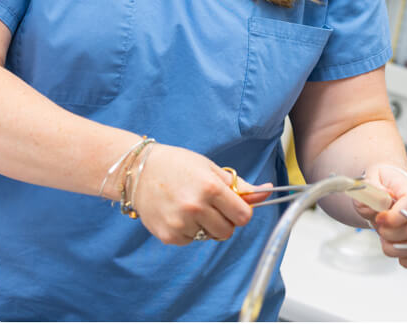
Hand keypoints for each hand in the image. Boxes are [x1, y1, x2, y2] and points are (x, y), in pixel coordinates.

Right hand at [128, 145, 270, 244]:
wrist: (138, 171)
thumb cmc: (177, 165)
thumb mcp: (211, 169)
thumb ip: (240, 186)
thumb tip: (267, 192)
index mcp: (211, 188)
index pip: (243, 216)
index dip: (241, 211)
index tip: (234, 205)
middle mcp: (195, 207)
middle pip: (228, 231)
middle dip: (226, 220)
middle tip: (212, 206)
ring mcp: (180, 223)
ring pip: (209, 237)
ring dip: (206, 226)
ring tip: (192, 207)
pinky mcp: (168, 236)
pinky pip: (191, 240)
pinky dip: (189, 231)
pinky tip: (178, 214)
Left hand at [358, 163, 406, 267]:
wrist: (383, 190)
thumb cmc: (379, 185)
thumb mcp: (369, 181)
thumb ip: (372, 190)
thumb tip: (383, 199)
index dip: (395, 216)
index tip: (379, 218)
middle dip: (390, 233)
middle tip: (380, 226)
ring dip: (394, 247)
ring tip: (385, 236)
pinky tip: (396, 249)